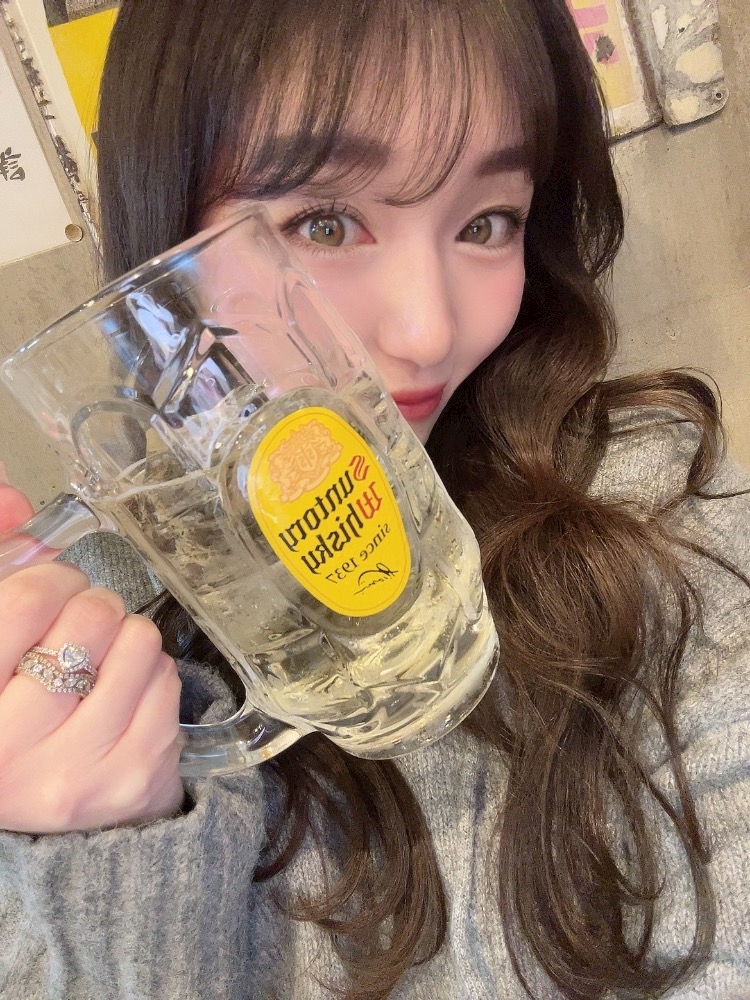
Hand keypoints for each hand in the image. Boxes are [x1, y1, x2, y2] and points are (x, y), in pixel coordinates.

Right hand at [0, 482, 183, 832]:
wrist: (34, 818)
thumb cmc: (5, 715)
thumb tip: (11, 495)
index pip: (23, 602)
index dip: (50, 577)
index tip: (54, 586)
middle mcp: (9, 750)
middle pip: (89, 618)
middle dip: (93, 604)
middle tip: (83, 623)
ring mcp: (75, 772)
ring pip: (138, 643)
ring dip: (127, 635)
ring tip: (104, 658)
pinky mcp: (131, 781)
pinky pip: (167, 682)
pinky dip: (152, 673)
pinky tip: (124, 692)